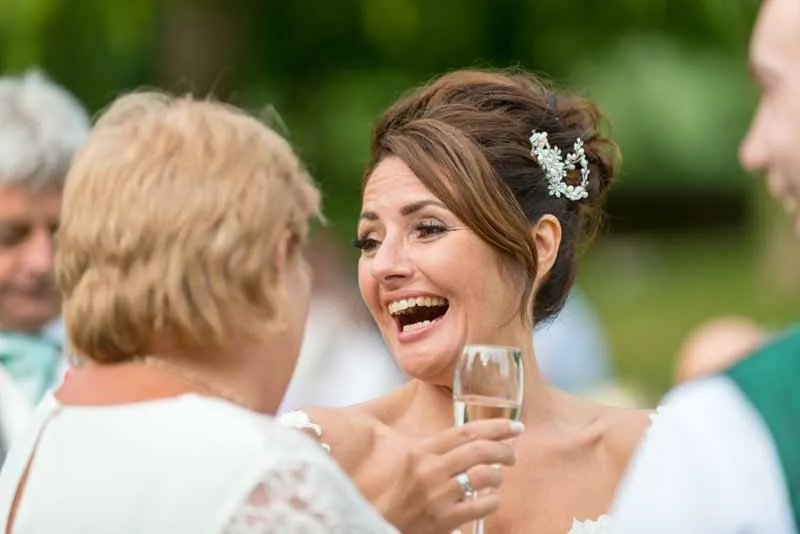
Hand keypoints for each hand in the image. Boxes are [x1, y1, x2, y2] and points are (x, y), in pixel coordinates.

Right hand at [369, 419, 522, 533]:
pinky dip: (493, 500)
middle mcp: (430, 469)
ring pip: (484, 476)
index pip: (466, 431)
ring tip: (497, 478)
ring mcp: (438, 495)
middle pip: (479, 450)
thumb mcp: (413, 458)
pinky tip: (489, 499)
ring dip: (498, 476)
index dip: (496, 426)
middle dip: (504, 450)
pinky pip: (482, 505)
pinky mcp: (445, 519)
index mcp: (422, 450)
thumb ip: (438, 445)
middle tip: (511, 454)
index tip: (516, 426)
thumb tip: (475, 434)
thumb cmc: (404, 489)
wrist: (384, 522)